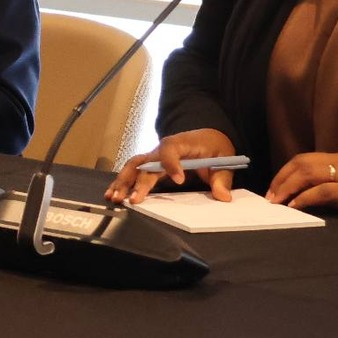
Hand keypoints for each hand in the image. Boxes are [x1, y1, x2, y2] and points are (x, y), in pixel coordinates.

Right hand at [106, 128, 237, 204]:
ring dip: (123, 182)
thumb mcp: (224, 159)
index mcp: (181, 142)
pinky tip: (113, 194)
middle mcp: (162, 149)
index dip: (172, 164)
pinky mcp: (151, 166)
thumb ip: (222, 178)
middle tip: (133, 199)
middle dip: (137, 181)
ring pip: (134, 166)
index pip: (170, 149)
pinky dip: (123, 183)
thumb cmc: (214, 147)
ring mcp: (154, 157)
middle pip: (145, 161)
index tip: (179, 180)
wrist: (207, 137)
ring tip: (115, 198)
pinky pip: (134, 172)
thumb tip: (222, 196)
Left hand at [266, 151, 337, 216]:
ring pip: (309, 173)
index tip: (274, 187)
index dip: (286, 172)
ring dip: (288, 187)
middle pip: (302, 162)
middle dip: (282, 178)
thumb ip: (330, 186)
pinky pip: (324, 190)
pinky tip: (296, 205)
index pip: (305, 159)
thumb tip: (303, 195)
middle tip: (270, 196)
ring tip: (277, 201)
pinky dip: (306, 197)